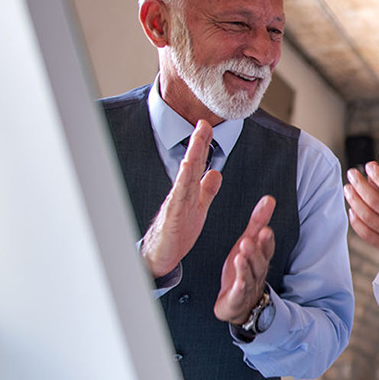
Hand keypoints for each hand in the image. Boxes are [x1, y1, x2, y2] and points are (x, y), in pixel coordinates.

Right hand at [140, 121, 222, 278]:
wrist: (162, 255)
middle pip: (190, 165)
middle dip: (197, 144)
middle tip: (203, 124)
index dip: (203, 146)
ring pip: (185, 177)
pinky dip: (182, 183)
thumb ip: (207, 191)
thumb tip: (216, 173)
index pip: (197, 164)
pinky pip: (178, 198)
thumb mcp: (199, 208)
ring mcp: (175, 204)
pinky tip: (185, 170)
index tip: (207, 126)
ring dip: (191, 157)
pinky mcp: (172, 217)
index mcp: (189, 191)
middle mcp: (181, 193)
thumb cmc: (178, 232)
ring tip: (197, 140)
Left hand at [215, 196, 276, 324]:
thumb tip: (269, 199)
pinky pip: (239, 292)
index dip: (267, 241)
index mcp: (260, 258)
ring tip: (241, 253)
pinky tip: (237, 280)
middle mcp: (256, 272)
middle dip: (257, 250)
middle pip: (260, 261)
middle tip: (252, 239)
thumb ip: (258, 222)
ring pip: (250, 275)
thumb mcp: (249, 243)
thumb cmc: (243, 271)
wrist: (238, 304)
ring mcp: (248, 286)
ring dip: (247, 265)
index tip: (265, 230)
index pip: (267, 248)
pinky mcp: (236, 298)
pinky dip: (239, 285)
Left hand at [343, 153, 378, 283]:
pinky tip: (352, 211)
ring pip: (368, 217)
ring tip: (348, 189)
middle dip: (360, 185)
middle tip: (352, 173)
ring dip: (355, 201)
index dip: (378, 176)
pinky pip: (367, 234)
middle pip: (376, 201)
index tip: (369, 166)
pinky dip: (357, 222)